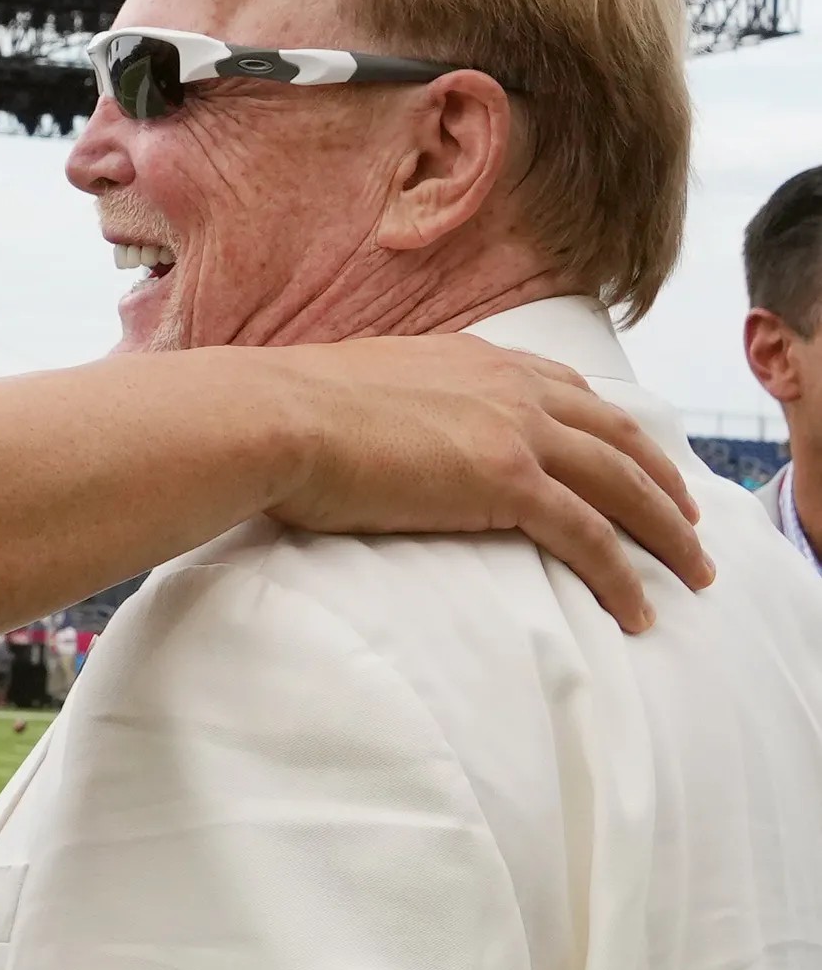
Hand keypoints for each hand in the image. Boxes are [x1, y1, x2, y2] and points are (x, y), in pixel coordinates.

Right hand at [263, 333, 712, 631]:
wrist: (275, 416)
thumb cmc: (289, 410)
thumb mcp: (360, 386)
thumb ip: (397, 401)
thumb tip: (379, 430)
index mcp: (473, 359)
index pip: (566, 389)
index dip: (610, 425)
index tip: (634, 452)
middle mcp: (509, 387)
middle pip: (617, 436)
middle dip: (663, 479)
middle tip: (691, 519)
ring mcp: (515, 431)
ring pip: (624, 485)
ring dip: (668, 531)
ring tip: (694, 572)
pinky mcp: (509, 483)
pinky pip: (590, 537)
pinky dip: (623, 576)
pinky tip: (638, 610)